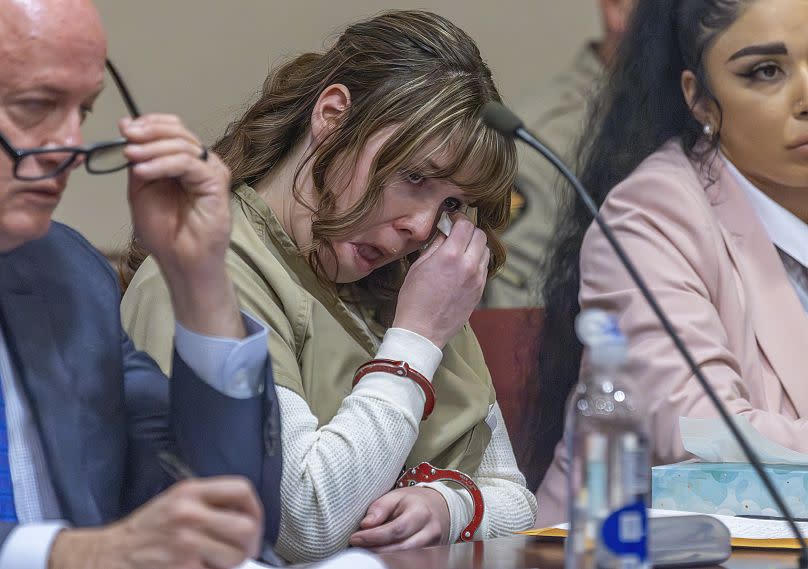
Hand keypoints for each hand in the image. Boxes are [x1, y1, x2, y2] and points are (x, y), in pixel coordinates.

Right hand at [48, 477, 262, 568]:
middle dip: (249, 543)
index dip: (255, 508)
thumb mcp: (177, 500)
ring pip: (235, 556)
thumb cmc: (146, 530)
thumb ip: (210, 502)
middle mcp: (189, 514)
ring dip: (230, 563)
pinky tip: (199, 568)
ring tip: (215, 561)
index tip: (253, 521)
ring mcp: (185, 544)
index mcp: (190, 492)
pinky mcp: (183, 568)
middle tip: (241, 550)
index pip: (241, 490)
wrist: (110, 554)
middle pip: (246, 527)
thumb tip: (246, 516)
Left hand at [121, 114, 243, 337]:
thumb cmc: (164, 231)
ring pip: (183, 145)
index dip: (149, 123)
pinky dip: (163, 164)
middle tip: (127, 139)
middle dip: (149, 132)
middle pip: (178, 132)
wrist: (180, 260)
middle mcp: (199, 163)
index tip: (125, 130)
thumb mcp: (141, 188)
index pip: (172, 129)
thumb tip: (128, 124)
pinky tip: (144, 171)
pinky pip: (189, 164)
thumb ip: (138, 159)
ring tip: (132, 158)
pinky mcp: (216, 183)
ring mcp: (210, 172)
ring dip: (152, 148)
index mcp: (182, 162)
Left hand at [348, 487, 449, 552]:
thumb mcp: (396, 496)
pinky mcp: (432, 557)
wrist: (439, 507)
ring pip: (405, 560)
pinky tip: (379, 557)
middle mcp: (430, 532)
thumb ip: (380, 507)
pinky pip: (409, 563)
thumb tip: (366, 524)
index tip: (355, 538)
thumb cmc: (413, 502)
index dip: (373, 537)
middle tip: (356, 548)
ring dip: (383, 558)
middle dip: (375, 551)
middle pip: (400, 549)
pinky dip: (392, 561)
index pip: (396, 530)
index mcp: (421, 513)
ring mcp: (433, 547)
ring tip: (365, 553)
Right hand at [393, 216, 489, 347]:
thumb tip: (444, 233)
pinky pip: (483, 268)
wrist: (422, 330)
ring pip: (485, 251)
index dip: (459, 219)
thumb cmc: (414, 300)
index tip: (452, 221)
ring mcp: (477, 279)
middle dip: (469, 231)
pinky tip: (463, 268)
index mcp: (450, 256)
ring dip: (475, 246)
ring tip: (461, 252)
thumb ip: (435, 246)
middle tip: (457, 235)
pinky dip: (476, 262)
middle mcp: (468, 265)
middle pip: (480, 235)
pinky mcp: (480, 291)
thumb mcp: (418, 266)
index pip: (465, 225)